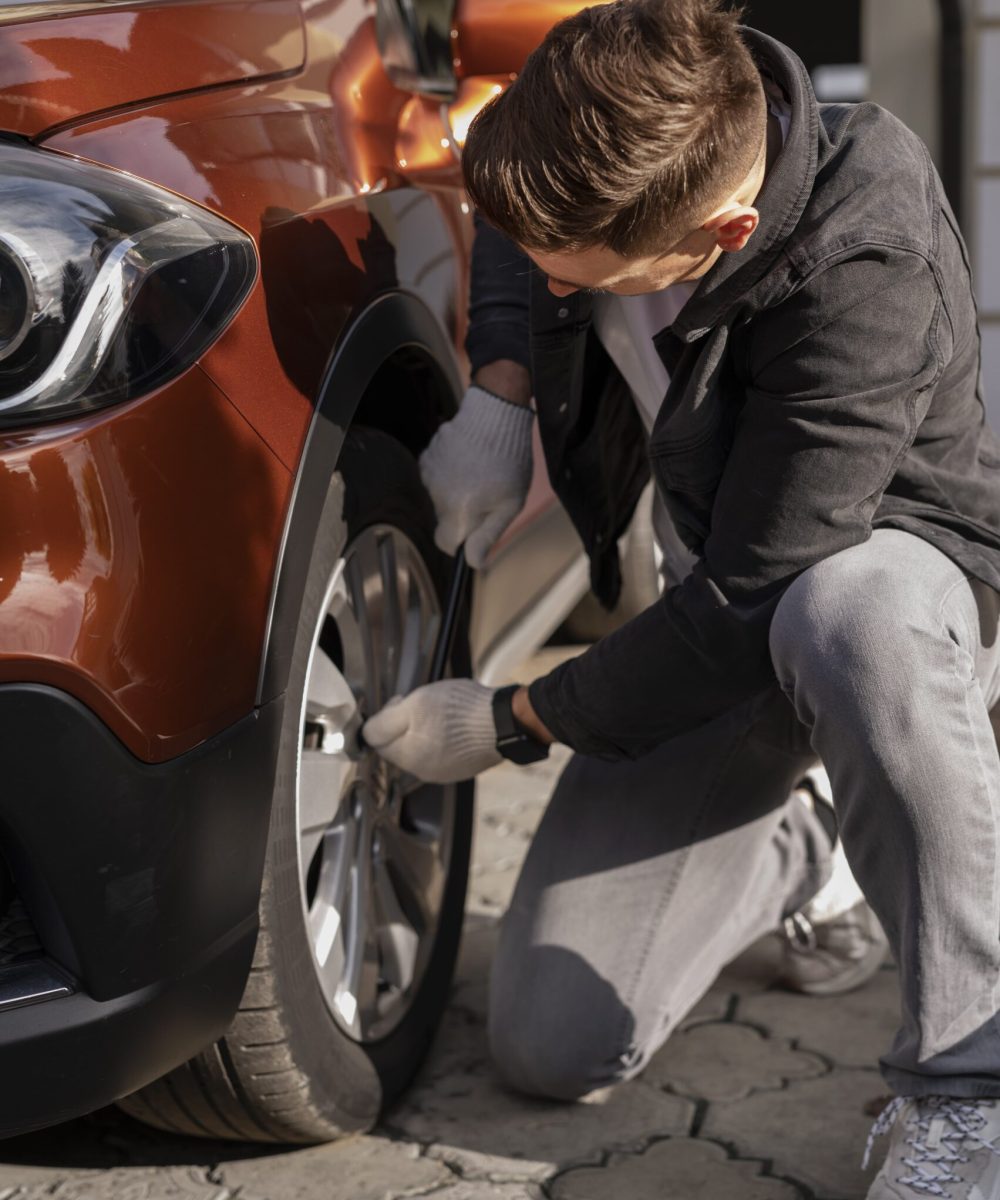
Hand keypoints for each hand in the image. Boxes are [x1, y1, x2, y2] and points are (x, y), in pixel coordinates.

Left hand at [362, 679, 500, 783]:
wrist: (502, 722)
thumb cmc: (457, 711)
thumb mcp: (413, 705)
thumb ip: (384, 722)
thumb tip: (366, 734)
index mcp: (407, 757)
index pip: (377, 741)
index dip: (385, 717)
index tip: (400, 701)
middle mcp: (422, 771)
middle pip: (399, 747)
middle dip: (403, 725)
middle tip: (419, 704)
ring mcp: (444, 772)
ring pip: (420, 750)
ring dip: (422, 732)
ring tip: (439, 712)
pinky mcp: (461, 768)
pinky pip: (440, 754)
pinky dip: (441, 739)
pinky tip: (453, 725)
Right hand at [419, 383, 533, 568]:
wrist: (495, 415)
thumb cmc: (509, 462)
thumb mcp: (508, 505)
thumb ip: (487, 536)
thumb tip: (474, 564)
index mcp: (458, 512)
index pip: (446, 544)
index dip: (462, 544)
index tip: (475, 534)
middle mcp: (437, 496)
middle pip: (446, 519)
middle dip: (463, 513)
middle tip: (487, 493)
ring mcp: (429, 474)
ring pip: (441, 496)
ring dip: (456, 490)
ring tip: (479, 470)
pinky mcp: (427, 456)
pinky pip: (436, 475)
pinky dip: (449, 472)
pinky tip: (467, 458)